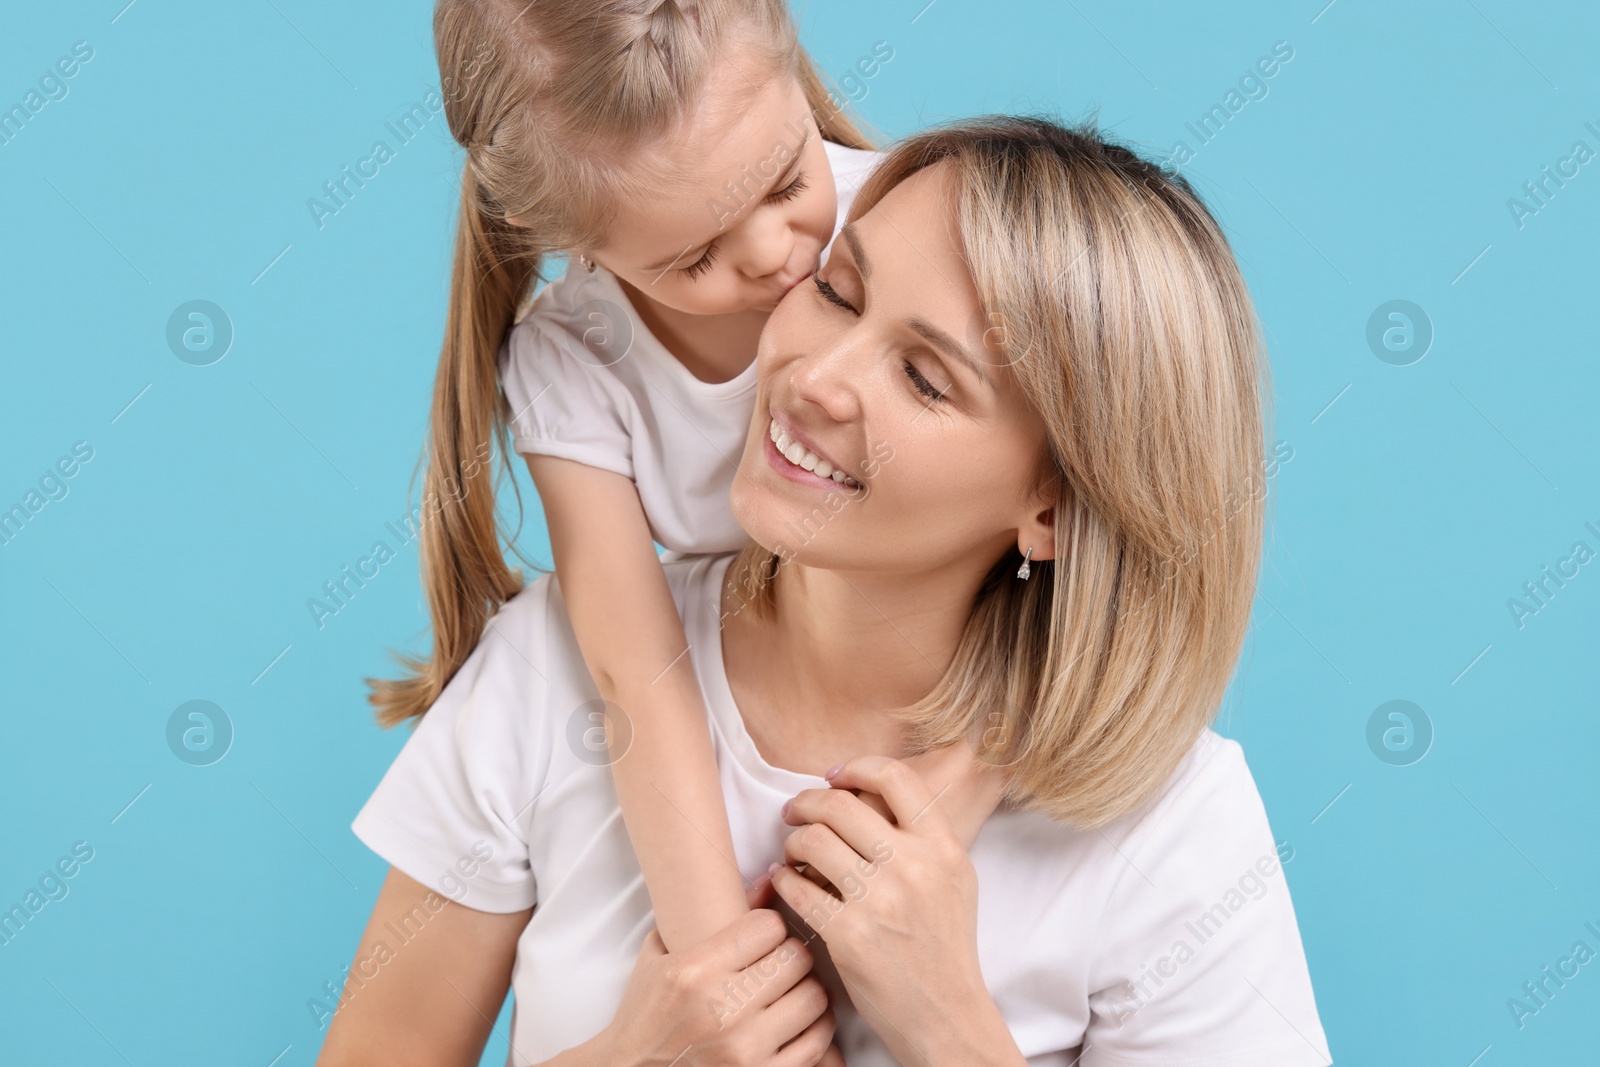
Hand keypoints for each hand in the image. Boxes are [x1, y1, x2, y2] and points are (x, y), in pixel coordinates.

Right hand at [600, 874, 841, 1066]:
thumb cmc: (647, 1012)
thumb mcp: (664, 953)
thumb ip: (714, 914)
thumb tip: (772, 878)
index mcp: (695, 972)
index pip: (769, 926)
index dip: (770, 926)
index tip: (763, 935)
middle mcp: (722, 1009)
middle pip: (797, 958)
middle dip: (791, 954)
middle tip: (779, 961)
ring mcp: (745, 1049)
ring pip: (814, 997)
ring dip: (805, 990)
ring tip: (789, 990)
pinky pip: (817, 1042)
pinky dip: (814, 1028)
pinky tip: (796, 1021)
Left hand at [771, 756, 1009, 1064]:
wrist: (946, 1016)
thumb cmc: (945, 949)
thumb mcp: (955, 881)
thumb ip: (925, 838)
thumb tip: (874, 794)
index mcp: (943, 848)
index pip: (896, 778)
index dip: (855, 767)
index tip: (833, 777)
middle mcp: (913, 867)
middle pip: (840, 805)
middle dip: (805, 802)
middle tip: (793, 812)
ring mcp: (880, 901)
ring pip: (812, 842)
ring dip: (792, 843)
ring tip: (792, 854)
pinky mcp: (849, 935)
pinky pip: (797, 888)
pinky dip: (783, 880)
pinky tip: (785, 883)